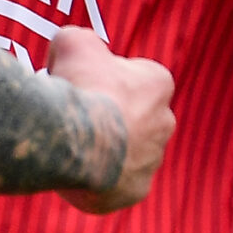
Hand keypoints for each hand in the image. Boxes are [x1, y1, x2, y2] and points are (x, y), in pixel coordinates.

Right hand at [46, 25, 175, 213]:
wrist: (72, 138)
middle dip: (113, 117)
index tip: (86, 83)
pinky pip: (116, 185)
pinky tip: (74, 167)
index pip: (139, 79)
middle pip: (137, 118)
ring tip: (73, 144)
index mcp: (158, 84)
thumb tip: (68, 48)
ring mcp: (151, 160)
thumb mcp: (72, 43)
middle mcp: (164, 122)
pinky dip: (98, 180)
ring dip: (105, 150)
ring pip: (127, 154)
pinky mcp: (135, 191)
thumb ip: (77, 41)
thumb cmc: (79, 87)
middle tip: (79, 116)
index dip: (109, 80)